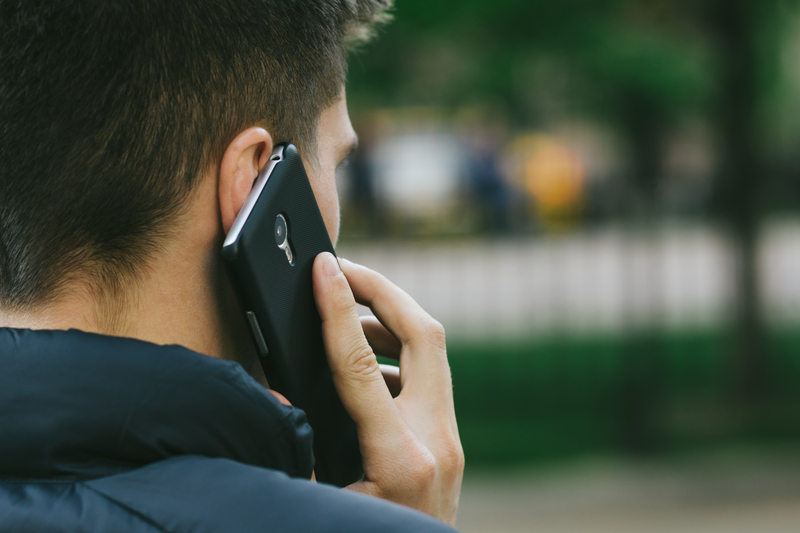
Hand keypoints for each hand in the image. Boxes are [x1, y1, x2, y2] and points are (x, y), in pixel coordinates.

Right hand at [312, 253, 463, 524]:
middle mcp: (436, 442)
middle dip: (384, 291)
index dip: (337, 309)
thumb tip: (280, 388)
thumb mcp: (317, 503)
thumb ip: (297, 447)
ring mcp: (451, 440)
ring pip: (433, 351)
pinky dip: (397, 352)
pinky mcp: (450, 441)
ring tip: (347, 310)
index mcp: (397, 459)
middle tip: (344, 270)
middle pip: (424, 335)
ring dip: (391, 320)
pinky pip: (429, 375)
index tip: (323, 269)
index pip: (359, 363)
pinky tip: (365, 359)